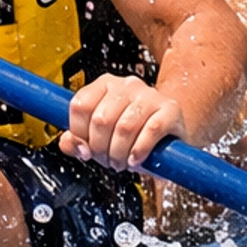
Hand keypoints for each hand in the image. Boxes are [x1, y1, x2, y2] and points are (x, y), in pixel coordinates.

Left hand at [61, 74, 183, 170]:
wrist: (171, 131)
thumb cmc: (133, 133)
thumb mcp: (101, 136)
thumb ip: (77, 141)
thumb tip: (75, 146)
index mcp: (104, 84)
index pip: (80, 105)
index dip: (80, 134)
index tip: (86, 148)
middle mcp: (126, 85)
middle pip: (101, 120)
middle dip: (101, 149)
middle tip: (108, 160)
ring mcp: (150, 95)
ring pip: (125, 127)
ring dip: (119, 153)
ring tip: (122, 162)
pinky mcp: (170, 110)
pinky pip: (151, 131)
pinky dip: (139, 150)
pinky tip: (136, 160)